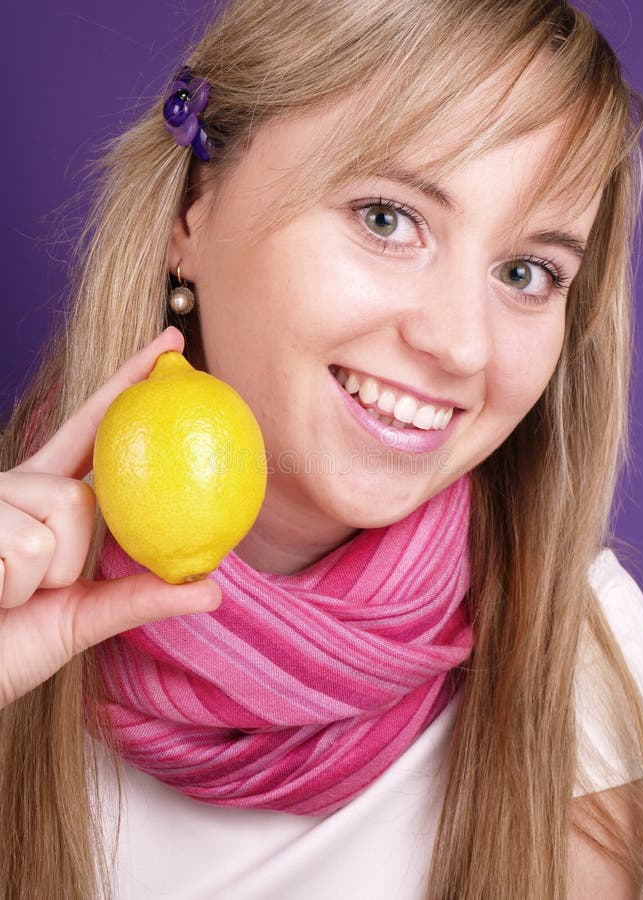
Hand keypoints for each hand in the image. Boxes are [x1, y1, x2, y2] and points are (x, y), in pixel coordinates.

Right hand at [0, 327, 220, 708]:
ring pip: (54, 523)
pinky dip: (12, 588)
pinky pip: (25, 548)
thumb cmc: (6, 645)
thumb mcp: (82, 618)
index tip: (171, 345)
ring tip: (3, 597)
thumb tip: (215, 588)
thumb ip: (140, 598)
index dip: (127, 383)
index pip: (92, 428)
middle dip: (67, 559)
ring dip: (39, 581)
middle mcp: (11, 484)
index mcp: (41, 497)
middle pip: (80, 495)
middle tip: (34, 594)